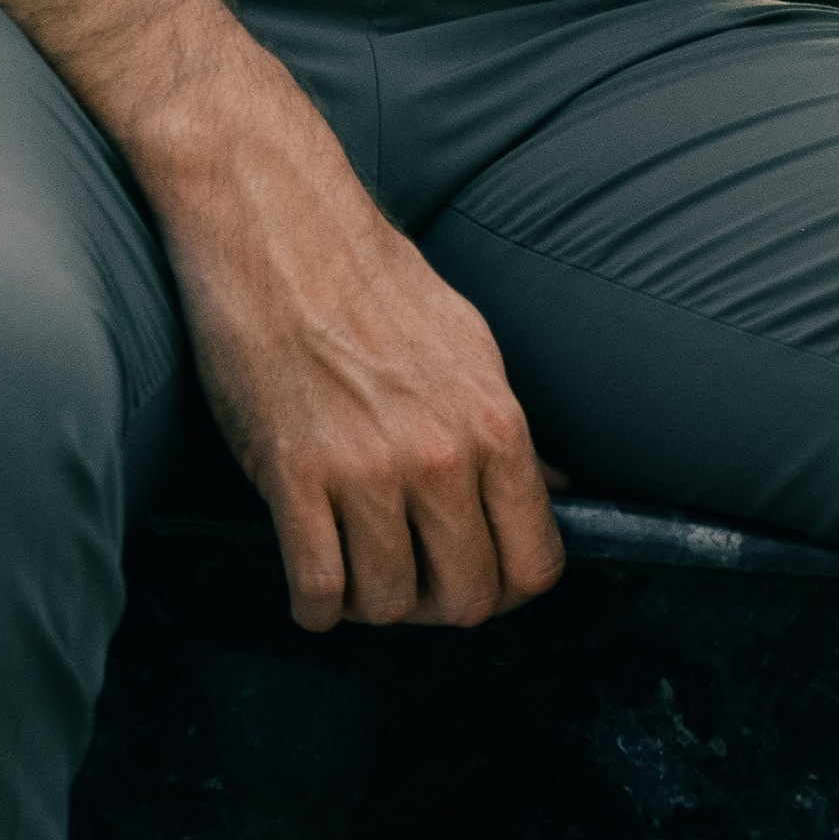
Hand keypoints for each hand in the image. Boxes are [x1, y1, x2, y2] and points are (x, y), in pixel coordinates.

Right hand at [153, 81, 565, 633]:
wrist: (282, 232)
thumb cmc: (374, 285)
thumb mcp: (471, 346)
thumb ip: (507, 430)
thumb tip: (555, 492)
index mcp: (496, 422)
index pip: (535, 563)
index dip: (509, 589)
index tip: (480, 579)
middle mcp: (442, 454)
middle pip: (466, 600)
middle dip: (440, 606)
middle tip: (412, 579)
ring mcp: (367, 468)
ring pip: (387, 606)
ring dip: (371, 603)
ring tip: (357, 564)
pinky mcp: (293, 475)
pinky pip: (316, 591)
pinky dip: (315, 603)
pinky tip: (313, 575)